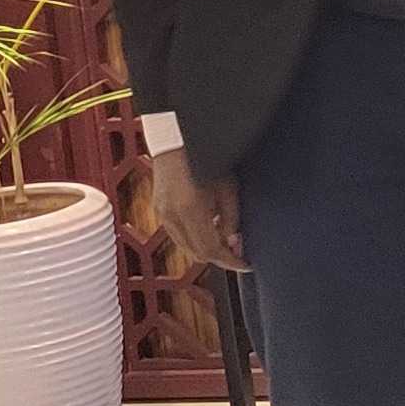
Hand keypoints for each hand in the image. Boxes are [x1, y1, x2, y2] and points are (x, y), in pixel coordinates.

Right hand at [147, 147, 243, 272]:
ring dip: (207, 250)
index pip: (211, 250)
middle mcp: (171, 215)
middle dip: (220, 257)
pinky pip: (178, 236)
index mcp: (190, 209)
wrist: (176, 140)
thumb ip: (231, 218)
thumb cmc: (206, 157)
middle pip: (197, 253)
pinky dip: (194, 239)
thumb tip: (234, 243)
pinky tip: (209, 228)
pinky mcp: (158, 211)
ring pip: (186, 248)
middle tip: (239, 252)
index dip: (230, 261)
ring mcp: (161, 214)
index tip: (246, 264)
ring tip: (227, 240)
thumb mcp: (228, 188)